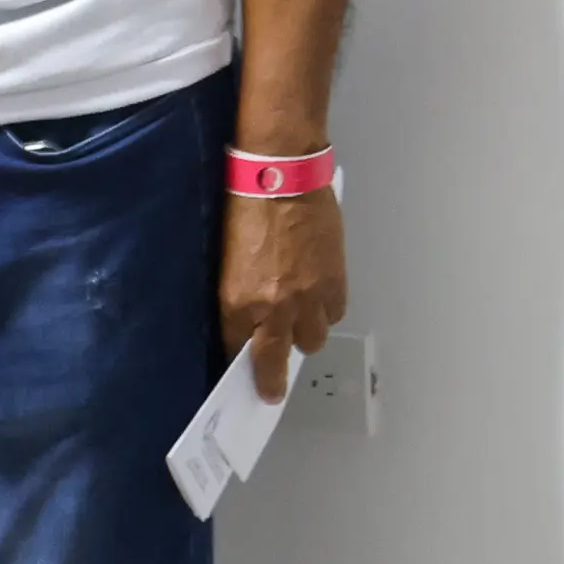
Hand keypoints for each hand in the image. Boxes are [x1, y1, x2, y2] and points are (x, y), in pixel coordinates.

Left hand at [221, 188, 346, 403]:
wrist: (282, 177)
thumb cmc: (246, 209)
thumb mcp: (228, 260)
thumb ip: (238, 296)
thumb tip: (247, 320)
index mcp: (239, 301)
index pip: (237, 348)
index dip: (241, 364)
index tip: (244, 376)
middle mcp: (274, 307)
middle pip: (276, 360)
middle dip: (273, 378)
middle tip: (273, 387)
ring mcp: (308, 297)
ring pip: (311, 340)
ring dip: (304, 333)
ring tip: (300, 319)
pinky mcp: (335, 282)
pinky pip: (335, 314)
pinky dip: (326, 311)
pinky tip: (319, 299)